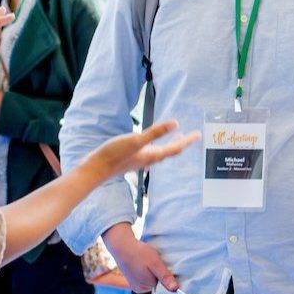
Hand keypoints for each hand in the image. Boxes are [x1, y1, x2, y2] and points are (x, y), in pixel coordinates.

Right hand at [82, 119, 199, 181]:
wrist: (95, 169)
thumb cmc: (115, 154)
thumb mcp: (136, 140)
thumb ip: (155, 132)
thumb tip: (176, 124)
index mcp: (152, 155)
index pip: (175, 148)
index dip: (188, 140)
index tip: (198, 134)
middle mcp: (148, 159)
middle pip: (170, 151)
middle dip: (181, 143)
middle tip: (191, 136)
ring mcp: (140, 160)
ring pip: (160, 152)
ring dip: (170, 145)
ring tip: (176, 138)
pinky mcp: (131, 158)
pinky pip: (150, 152)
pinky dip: (157, 146)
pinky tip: (151, 143)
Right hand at [102, 222, 177, 293]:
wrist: (122, 245)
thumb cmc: (139, 253)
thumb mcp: (155, 263)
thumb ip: (165, 277)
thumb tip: (176, 289)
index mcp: (145, 287)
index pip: (162, 284)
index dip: (164, 273)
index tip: (160, 264)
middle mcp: (139, 289)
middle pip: (156, 282)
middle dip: (157, 272)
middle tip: (153, 261)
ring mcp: (134, 285)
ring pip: (150, 279)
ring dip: (152, 271)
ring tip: (147, 261)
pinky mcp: (131, 279)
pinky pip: (144, 277)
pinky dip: (146, 270)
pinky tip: (143, 262)